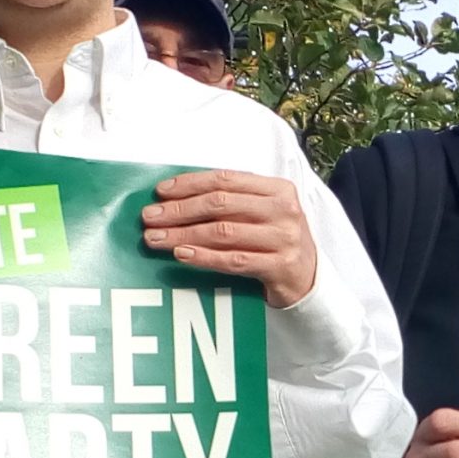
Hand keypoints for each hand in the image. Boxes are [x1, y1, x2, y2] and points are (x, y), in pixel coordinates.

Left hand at [143, 171, 319, 308]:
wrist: (308, 278)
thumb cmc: (275, 240)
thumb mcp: (263, 212)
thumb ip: (232, 202)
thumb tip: (175, 199)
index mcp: (277, 188)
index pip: (225, 179)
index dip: (190, 184)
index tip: (160, 192)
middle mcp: (283, 210)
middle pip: (221, 204)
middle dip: (179, 210)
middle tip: (150, 217)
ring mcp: (283, 238)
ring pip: (223, 233)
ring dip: (183, 234)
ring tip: (156, 238)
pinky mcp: (280, 267)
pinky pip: (233, 260)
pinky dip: (204, 257)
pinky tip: (181, 254)